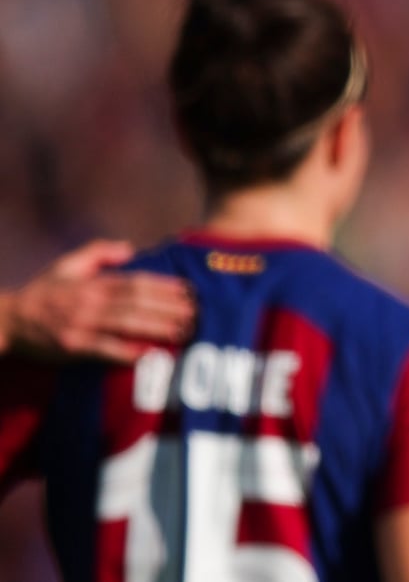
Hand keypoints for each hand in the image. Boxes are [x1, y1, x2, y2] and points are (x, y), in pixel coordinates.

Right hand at [0, 240, 194, 362]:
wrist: (9, 320)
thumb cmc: (44, 292)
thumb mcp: (68, 265)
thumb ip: (99, 252)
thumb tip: (131, 248)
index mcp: (93, 283)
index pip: (136, 282)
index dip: (164, 286)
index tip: (189, 291)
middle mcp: (90, 302)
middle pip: (137, 302)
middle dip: (169, 308)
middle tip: (197, 313)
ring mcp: (81, 324)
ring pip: (125, 323)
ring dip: (157, 328)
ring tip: (183, 332)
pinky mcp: (72, 347)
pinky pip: (103, 349)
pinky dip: (126, 352)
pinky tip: (148, 354)